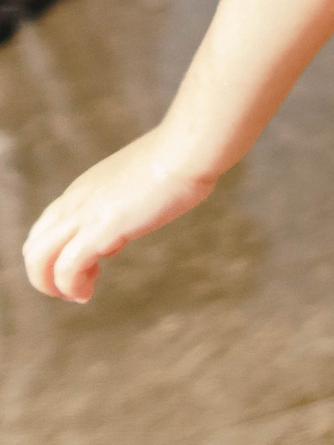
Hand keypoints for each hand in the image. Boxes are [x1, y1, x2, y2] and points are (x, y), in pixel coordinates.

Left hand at [23, 127, 219, 302]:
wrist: (188, 149)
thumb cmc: (180, 159)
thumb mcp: (143, 182)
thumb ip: (128, 202)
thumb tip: (128, 225)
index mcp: (85, 188)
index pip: (48, 227)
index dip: (58, 253)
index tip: (90, 266)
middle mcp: (76, 201)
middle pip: (34, 245)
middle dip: (46, 275)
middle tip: (77, 288)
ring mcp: (84, 214)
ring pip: (38, 259)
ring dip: (51, 285)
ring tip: (78, 295)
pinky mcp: (99, 229)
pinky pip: (66, 268)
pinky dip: (70, 287)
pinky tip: (87, 293)